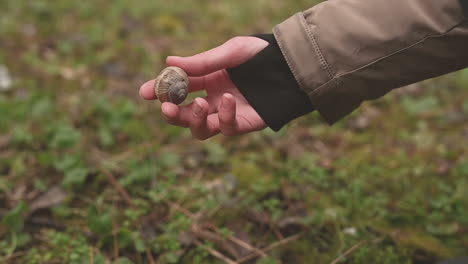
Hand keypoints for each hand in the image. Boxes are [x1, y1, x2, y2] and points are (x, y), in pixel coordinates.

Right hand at [139, 36, 268, 139]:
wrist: (291, 65)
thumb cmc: (261, 55)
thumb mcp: (229, 53)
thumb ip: (201, 62)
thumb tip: (169, 62)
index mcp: (208, 80)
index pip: (178, 89)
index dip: (160, 91)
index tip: (143, 92)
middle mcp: (214, 100)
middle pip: (184, 115)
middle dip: (172, 113)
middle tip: (166, 107)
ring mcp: (228, 114)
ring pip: (200, 129)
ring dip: (194, 119)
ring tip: (198, 103)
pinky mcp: (244, 124)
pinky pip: (226, 128)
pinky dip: (224, 116)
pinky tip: (229, 100)